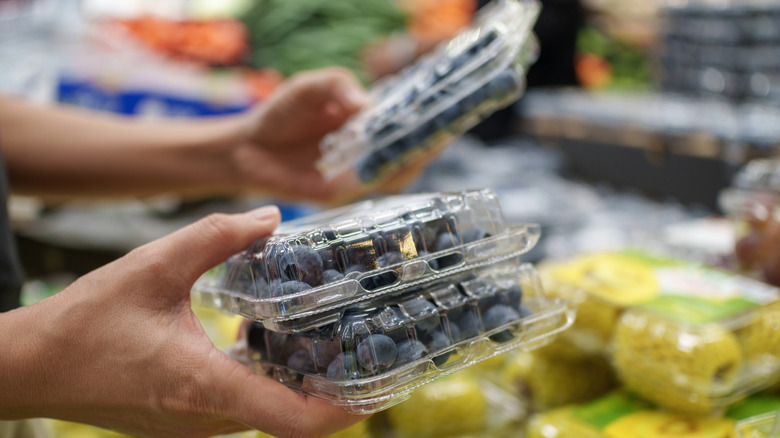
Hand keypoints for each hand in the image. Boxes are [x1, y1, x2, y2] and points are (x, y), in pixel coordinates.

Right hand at [0, 206, 365, 437]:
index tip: (376, 391)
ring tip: (326, 339)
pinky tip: (268, 342)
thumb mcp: (153, 264)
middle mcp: (206, 418)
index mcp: (204, 385)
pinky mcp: (183, 419)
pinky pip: (241, 408)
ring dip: (298, 384)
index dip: (342, 412)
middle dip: (331, 390)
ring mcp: (194, 425)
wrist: (32, 367)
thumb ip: (218, 235)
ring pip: (266, 413)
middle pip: (290, 417)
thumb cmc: (85, 321)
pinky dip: (266, 382)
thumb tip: (272, 218)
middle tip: (363, 346)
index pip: (292, 419)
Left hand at [230, 67, 442, 203]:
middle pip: (412, 146)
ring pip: (401, 170)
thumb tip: (368, 106)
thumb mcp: (312, 87)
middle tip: (444, 134)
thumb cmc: (282, 112)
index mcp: (368, 117)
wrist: (250, 149)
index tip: (448, 110)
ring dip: (416, 160)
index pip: (407, 116)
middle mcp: (370, 146)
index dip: (429, 114)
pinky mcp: (346, 191)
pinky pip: (376, 187)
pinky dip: (391, 177)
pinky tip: (400, 166)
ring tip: (426, 148)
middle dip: (431, 140)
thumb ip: (338, 87)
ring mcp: (361, 170)